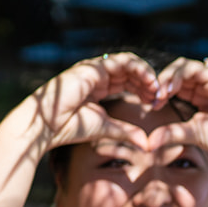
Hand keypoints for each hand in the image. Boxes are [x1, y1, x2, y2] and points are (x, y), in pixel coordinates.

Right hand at [26, 52, 160, 151]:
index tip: (157, 103)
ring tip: (157, 88)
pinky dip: (138, 69)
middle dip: (148, 82)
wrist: (46, 126)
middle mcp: (97, 75)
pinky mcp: (91, 68)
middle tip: (161, 96)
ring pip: (128, 63)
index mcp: (99, 86)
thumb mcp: (106, 128)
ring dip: (146, 74)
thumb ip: (126, 132)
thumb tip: (147, 145)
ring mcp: (93, 69)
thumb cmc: (70, 128)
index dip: (144, 90)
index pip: (128, 81)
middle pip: (130, 71)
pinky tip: (149, 82)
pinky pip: (120, 62)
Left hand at [146, 58, 207, 166]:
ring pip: (185, 66)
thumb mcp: (191, 134)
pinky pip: (199, 71)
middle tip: (151, 95)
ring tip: (160, 91)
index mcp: (198, 95)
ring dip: (169, 76)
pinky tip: (170, 89)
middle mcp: (205, 85)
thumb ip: (170, 133)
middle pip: (177, 71)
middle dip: (161, 80)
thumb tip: (147, 143)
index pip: (174, 83)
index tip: (149, 104)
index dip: (160, 90)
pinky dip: (181, 76)